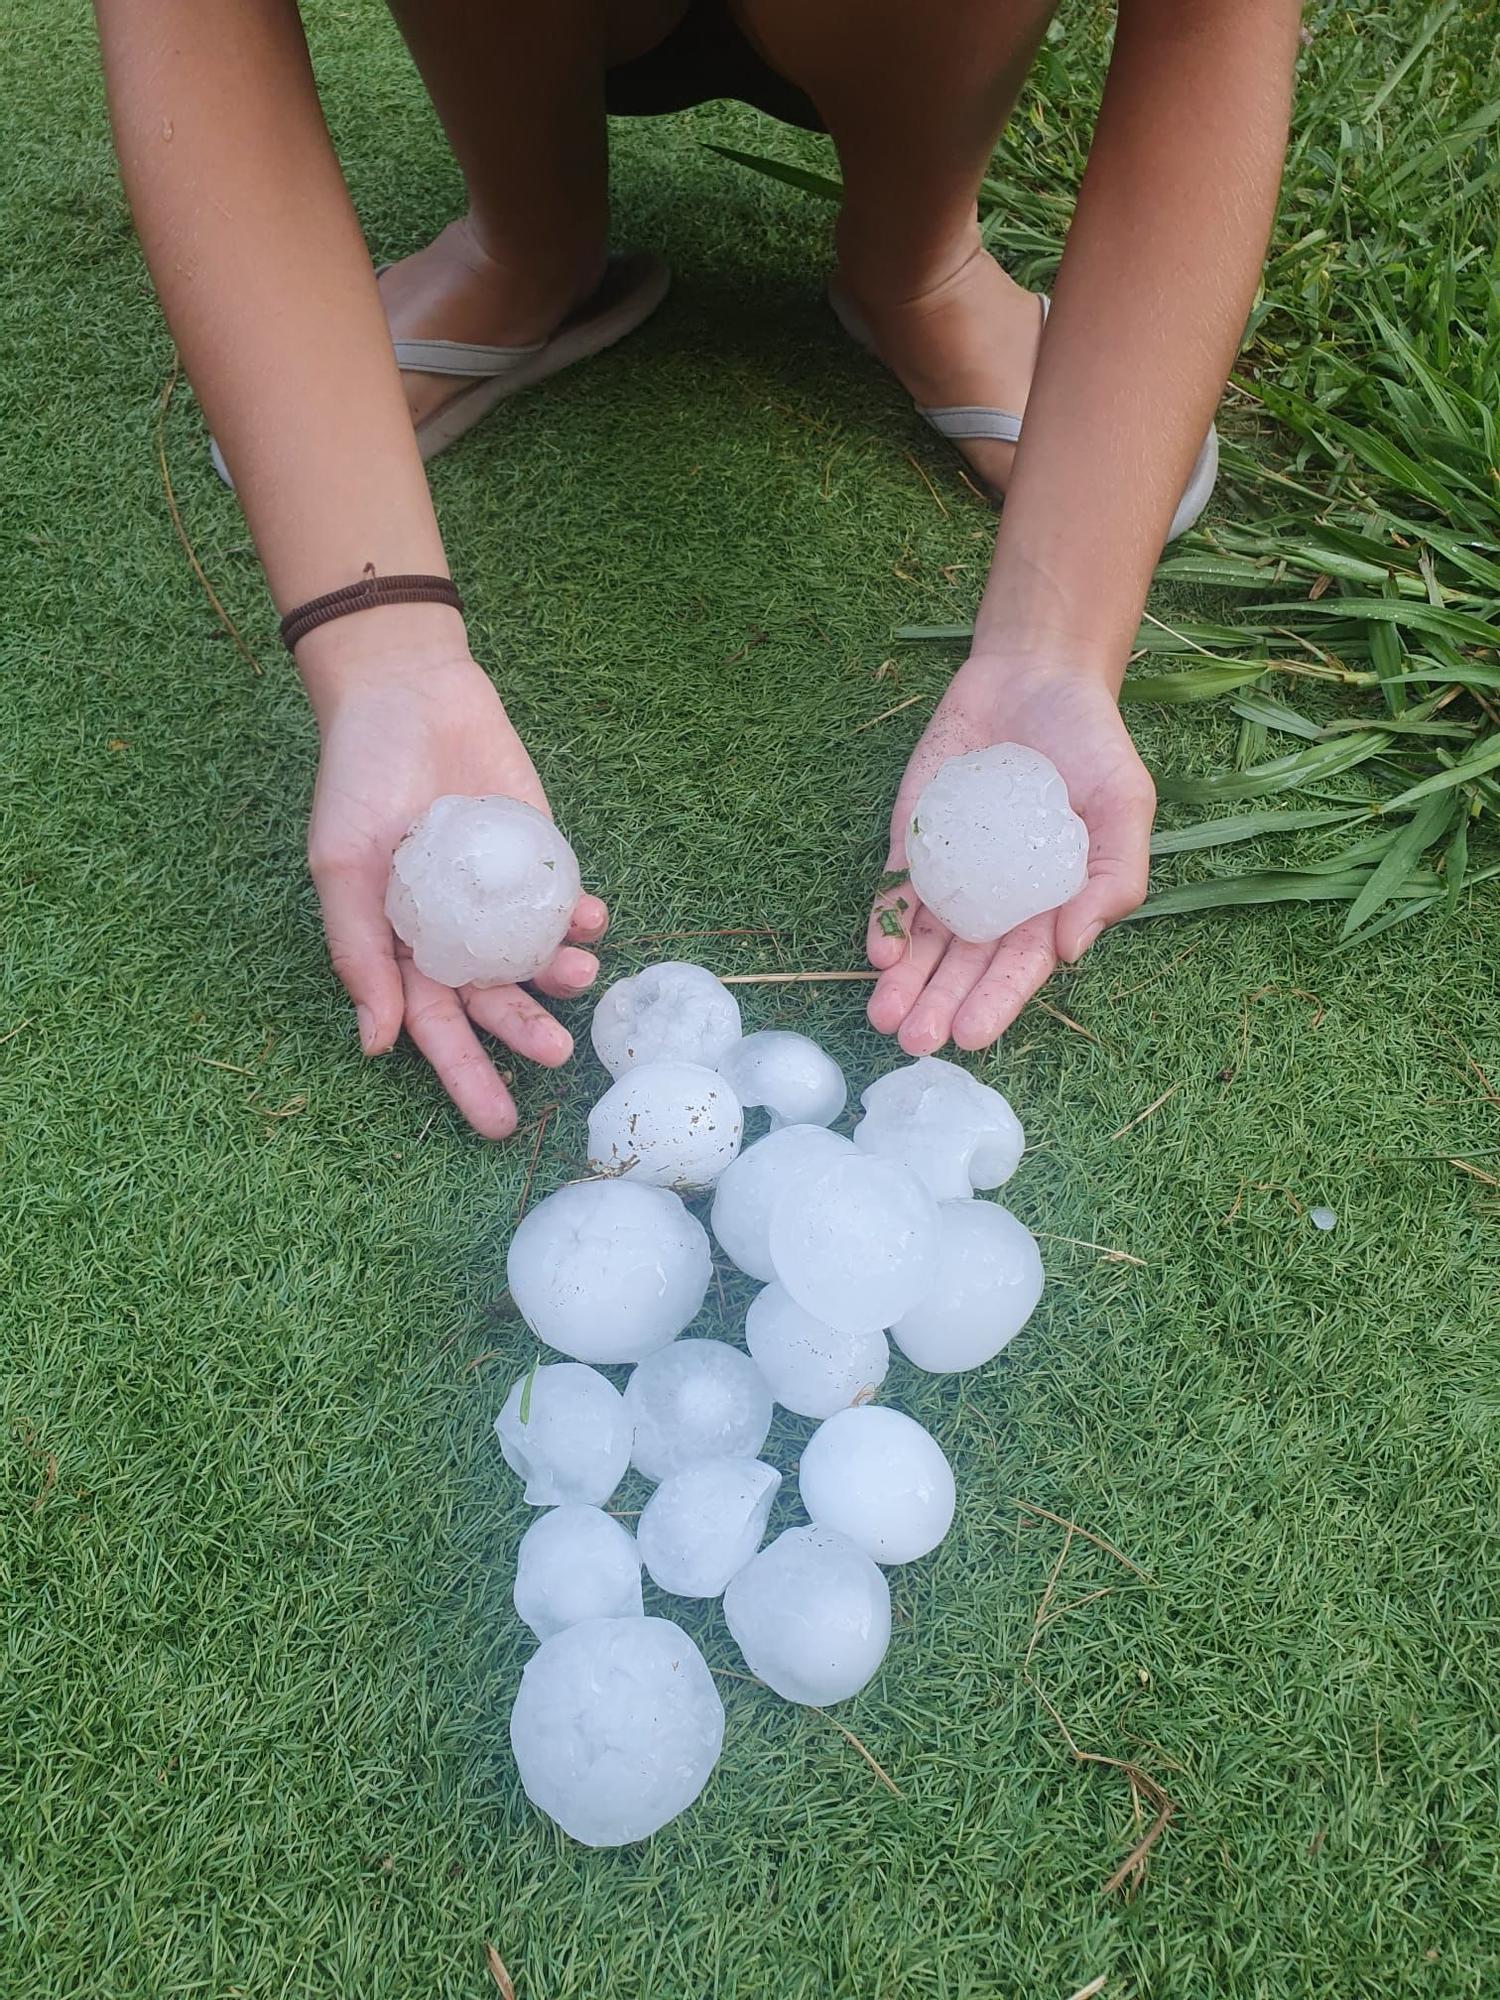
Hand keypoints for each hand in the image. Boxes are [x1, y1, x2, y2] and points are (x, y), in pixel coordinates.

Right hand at [306, 651, 605, 1137]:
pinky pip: (565, 904)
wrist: (407, 695)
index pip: (436, 1029)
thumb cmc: (357, 780)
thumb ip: (360, 951)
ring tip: (576, 977)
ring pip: (537, 960)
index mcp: (402, 948)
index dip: (465, 1075)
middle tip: (556, 1058)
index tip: (497, 1122)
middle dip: (525, 1037)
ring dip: (559, 977)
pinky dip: (582, 920)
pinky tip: (591, 922)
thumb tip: (375, 1043)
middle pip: (495, 1006)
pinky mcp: (539, 860)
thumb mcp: (342, 866)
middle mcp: (455, 935)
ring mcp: (501, 899)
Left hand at [865, 654, 1155, 1054]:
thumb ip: (1114, 876)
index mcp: (1049, 905)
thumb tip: (1072, 949)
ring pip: (920, 941)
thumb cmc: (1092, 746)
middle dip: (938, 1004)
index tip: (971, 1035)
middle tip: (915, 1042)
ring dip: (902, 980)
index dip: (996, 1002)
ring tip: (884, 1017)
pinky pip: (896, 889)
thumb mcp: (1125, 805)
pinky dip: (883, 920)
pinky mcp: (915, 839)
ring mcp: (951, 873)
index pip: (1018, 967)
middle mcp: (996, 901)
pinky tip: (876, 949)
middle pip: (962, 965)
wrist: (1035, 677)